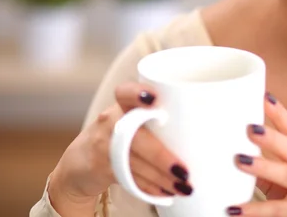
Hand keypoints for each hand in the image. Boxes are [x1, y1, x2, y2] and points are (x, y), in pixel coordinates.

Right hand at [48, 82, 192, 215]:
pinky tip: (165, 192)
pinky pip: (128, 178)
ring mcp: (103, 145)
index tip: (153, 98)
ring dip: (160, 178)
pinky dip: (149, 188)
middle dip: (161, 158)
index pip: (125, 92)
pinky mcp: (100, 167)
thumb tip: (205, 132)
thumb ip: (158, 118)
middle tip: (183, 172)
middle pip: (135, 138)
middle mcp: (111, 121)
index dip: (137, 93)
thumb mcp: (133, 117)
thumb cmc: (121, 134)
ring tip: (183, 187)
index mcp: (123, 104)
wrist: (81, 159)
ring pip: (133, 163)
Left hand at [228, 93, 286, 215]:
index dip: (281, 114)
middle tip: (250, 129)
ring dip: (263, 167)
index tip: (265, 98)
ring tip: (240, 160)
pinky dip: (255, 209)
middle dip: (272, 138)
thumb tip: (234, 142)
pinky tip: (235, 208)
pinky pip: (276, 210)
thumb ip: (271, 158)